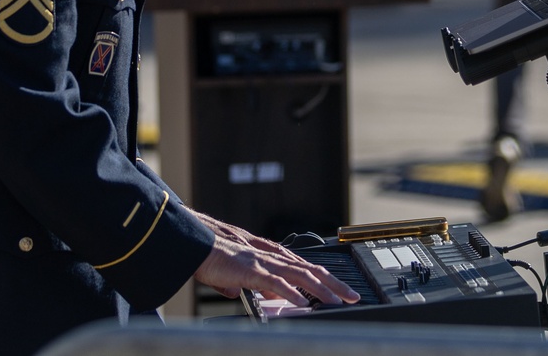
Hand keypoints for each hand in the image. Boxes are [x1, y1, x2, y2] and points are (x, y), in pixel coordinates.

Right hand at [190, 210, 359, 307]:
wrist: (195, 245)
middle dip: (334, 284)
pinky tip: (303, 303)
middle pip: (310, 270)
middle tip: (353, 296)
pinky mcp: (249, 271)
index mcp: (270, 257)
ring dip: (321, 290)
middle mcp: (270, 257)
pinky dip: (291, 293)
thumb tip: (262, 296)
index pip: (305, 268)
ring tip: (338, 301)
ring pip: (299, 276)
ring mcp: (262, 263)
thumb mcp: (240, 273)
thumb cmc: (213, 256)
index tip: (341, 290)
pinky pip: (275, 283)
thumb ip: (253, 283)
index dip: (325, 279)